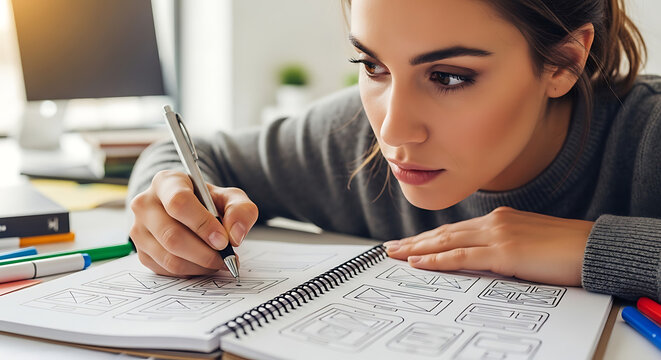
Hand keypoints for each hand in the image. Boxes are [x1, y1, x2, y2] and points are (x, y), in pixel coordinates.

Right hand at [129, 170, 258, 275]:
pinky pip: (166, 270)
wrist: (191, 211)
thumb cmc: (208, 202)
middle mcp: (145, 204)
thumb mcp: (231, 198)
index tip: (223, 240)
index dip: (202, 224)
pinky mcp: (141, 252)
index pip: (179, 203)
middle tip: (227, 258)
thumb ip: (241, 210)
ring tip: (218, 261)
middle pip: (172, 235)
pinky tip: (203, 264)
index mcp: (166, 182)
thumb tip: (234, 235)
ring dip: (200, 265)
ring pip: (169, 257)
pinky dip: (190, 272)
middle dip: (205, 253)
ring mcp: (139, 229)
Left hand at [384, 207, 594, 285]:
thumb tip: (484, 258)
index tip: (410, 243)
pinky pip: (462, 257)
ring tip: (395, 255)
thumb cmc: (565, 248)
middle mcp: (494, 222)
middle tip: (390, 248)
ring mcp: (497, 235)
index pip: (455, 230)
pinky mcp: (504, 253)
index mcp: (499, 219)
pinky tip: (419, 263)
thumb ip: (503, 246)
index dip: (429, 237)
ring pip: (446, 242)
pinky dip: (437, 260)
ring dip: (417, 249)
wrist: (593, 247)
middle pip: (444, 233)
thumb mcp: (527, 243)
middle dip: (414, 241)